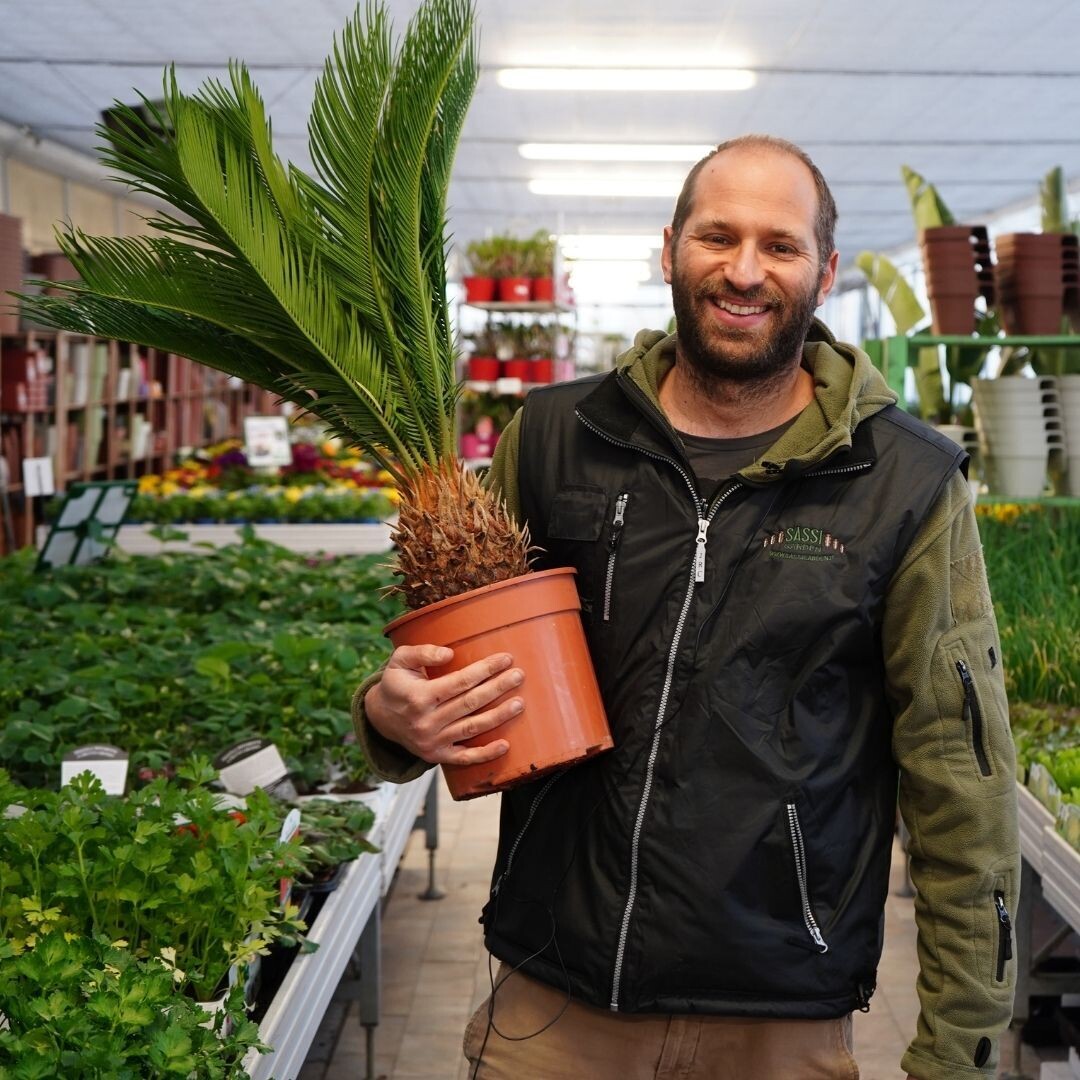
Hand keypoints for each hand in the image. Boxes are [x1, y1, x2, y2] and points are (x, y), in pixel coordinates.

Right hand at [365, 645, 523, 765]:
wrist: (380, 719)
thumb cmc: (396, 684)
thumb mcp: (399, 661)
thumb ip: (422, 652)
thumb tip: (449, 654)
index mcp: (418, 696)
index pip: (459, 681)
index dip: (484, 670)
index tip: (505, 659)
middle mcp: (426, 721)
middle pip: (471, 703)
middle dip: (498, 688)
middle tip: (519, 675)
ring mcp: (432, 741)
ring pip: (472, 728)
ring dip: (499, 716)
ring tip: (519, 703)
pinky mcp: (437, 756)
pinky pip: (465, 758)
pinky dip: (486, 754)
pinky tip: (505, 745)